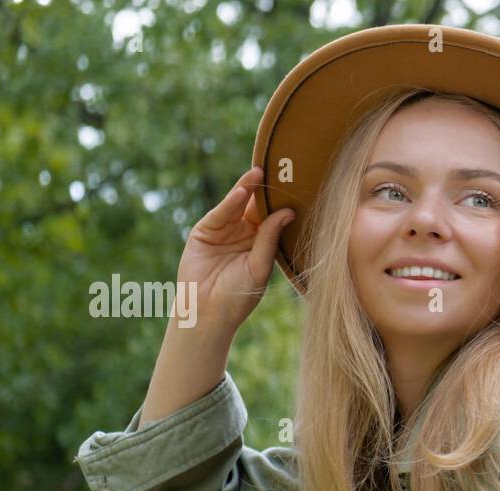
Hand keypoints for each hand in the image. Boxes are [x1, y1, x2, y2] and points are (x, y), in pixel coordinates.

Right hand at [176, 166, 292, 334]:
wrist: (208, 312)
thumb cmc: (239, 296)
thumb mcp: (259, 266)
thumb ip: (270, 238)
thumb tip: (288, 213)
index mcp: (260, 244)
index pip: (271, 218)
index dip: (280, 203)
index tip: (295, 186)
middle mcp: (242, 234)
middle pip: (254, 207)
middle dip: (264, 190)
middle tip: (278, 170)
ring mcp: (223, 231)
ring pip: (236, 205)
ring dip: (247, 189)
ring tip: (258, 173)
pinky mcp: (204, 232)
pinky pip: (220, 214)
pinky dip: (229, 203)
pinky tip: (242, 192)